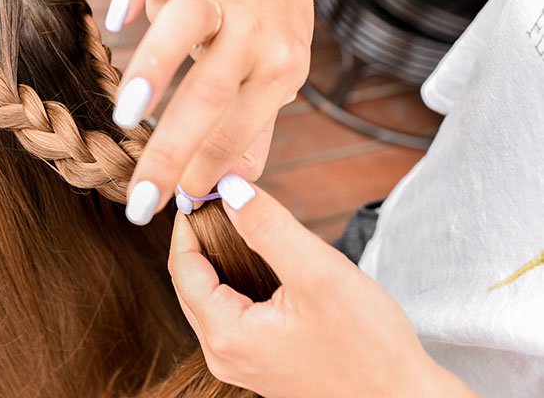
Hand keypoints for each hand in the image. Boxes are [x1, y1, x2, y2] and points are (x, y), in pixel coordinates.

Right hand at [107, 0, 310, 224]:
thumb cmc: (268, 41)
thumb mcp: (275, 90)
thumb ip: (249, 139)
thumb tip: (218, 191)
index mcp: (277, 73)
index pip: (236, 133)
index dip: (205, 171)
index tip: (174, 201)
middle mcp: (253, 36)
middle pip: (212, 94)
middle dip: (173, 152)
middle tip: (142, 200)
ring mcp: (220, 0)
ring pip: (187, 26)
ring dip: (154, 71)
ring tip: (125, 116)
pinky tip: (117, 19)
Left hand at [167, 178, 478, 397]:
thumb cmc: (369, 346)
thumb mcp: (318, 273)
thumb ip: (269, 228)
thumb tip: (230, 191)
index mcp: (226, 335)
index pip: (182, 268)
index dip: (188, 225)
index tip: (202, 190)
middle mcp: (224, 354)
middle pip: (191, 284)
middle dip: (200, 240)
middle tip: (220, 200)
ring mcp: (241, 362)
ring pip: (211, 298)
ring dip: (218, 260)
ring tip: (239, 221)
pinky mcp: (261, 362)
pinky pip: (232, 313)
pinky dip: (235, 282)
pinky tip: (259, 261)